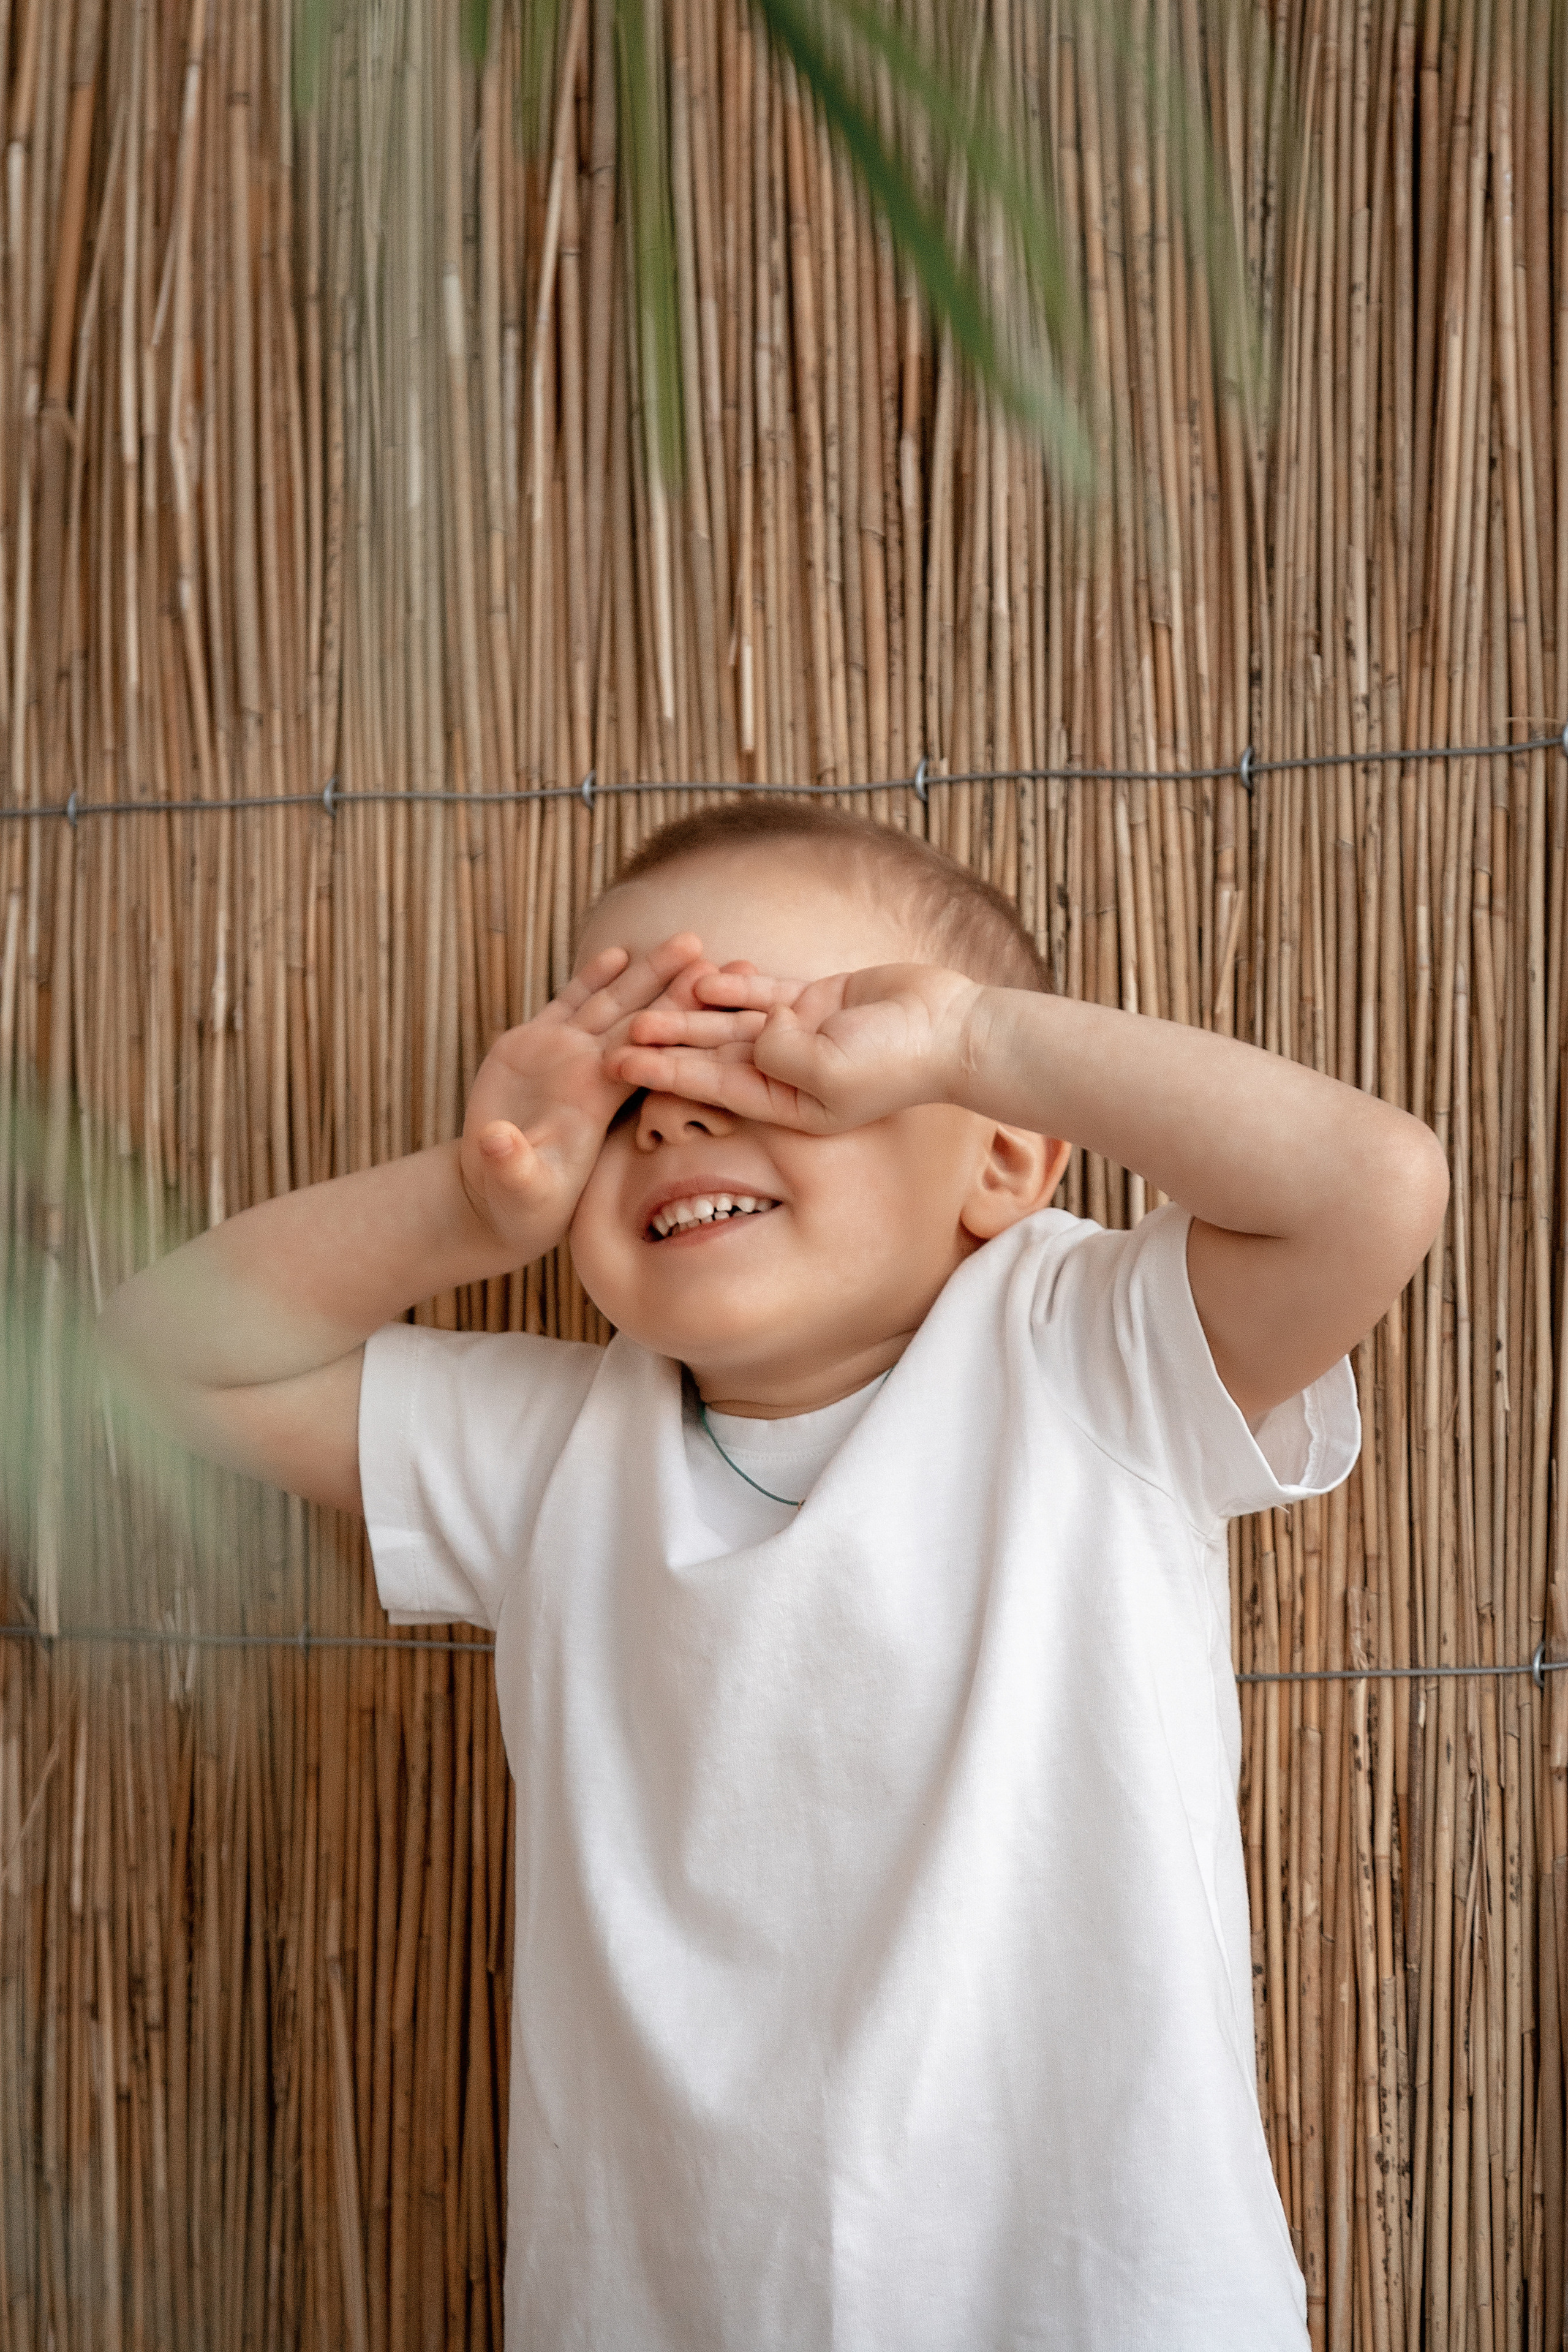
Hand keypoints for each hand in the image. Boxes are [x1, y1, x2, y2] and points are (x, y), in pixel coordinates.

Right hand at [461, 934, 713, 1247]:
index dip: (686, 1027)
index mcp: (599, 1102)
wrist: (496, 1193)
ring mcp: (565, 1055)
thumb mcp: (519, 1189)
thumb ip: (512, 1164)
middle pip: (649, 1022)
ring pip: (617, 1005)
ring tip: (689, 942)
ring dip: (651, 974)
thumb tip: (496, 1141)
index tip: (723, 1003)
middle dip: (686, 991)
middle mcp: (592, 1073)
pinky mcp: (532, 1045)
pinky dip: (592, 980)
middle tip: (736, 961)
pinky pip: (570, 1005)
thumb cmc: (520, 1202)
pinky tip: (617, 953)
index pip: (653, 1057)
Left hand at [605, 962, 983, 1131]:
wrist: (952, 1029)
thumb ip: (783, 1052)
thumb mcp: (831, 1069)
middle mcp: (789, 1073)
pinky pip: (766, 993)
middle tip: (613, 1030)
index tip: (618, 1062)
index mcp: (788, 1104)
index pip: (712, 1085)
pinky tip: (700, 975)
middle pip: (714, 1054)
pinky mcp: (816, 1003)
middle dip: (667, 1040)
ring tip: (646, 999)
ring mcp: (801, 1036)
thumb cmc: (897, 1061)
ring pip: (734, 1021)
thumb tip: (755, 1033)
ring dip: (693, 1010)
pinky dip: (736, 984)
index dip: (663, 1070)